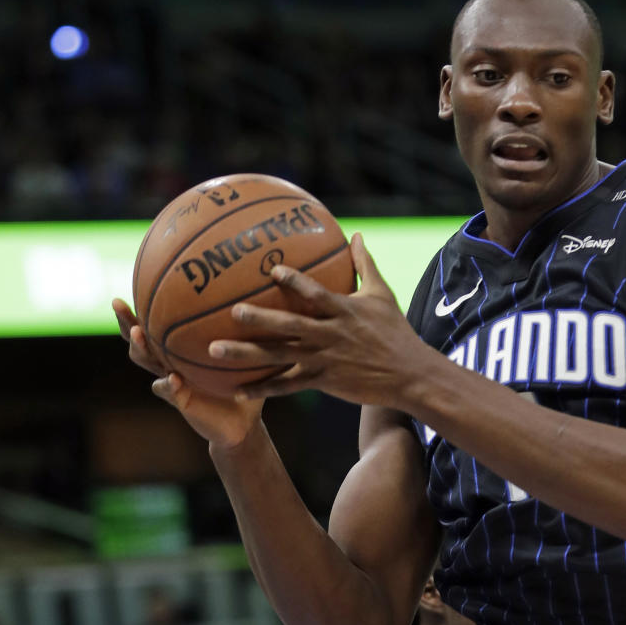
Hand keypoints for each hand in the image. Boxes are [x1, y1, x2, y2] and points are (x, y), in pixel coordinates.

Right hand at [112, 298, 264, 448]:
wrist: (242, 423)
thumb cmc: (245, 382)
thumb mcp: (248, 353)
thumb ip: (250, 329)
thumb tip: (265, 292)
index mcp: (181, 350)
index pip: (155, 325)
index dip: (141, 307)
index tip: (133, 283)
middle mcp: (171, 363)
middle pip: (139, 341)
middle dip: (126, 322)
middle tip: (118, 303)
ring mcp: (173, 382)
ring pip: (148, 364)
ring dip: (141, 348)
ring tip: (138, 334)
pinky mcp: (182, 402)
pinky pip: (170, 392)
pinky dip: (168, 385)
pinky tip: (172, 379)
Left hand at [204, 232, 435, 407]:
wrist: (410, 375)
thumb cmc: (395, 331)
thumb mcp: (382, 295)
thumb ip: (365, 264)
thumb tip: (355, 234)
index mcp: (344, 311)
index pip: (316, 295)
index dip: (295, 282)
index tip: (272, 270)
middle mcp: (331, 335)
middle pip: (290, 327)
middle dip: (260, 320)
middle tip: (232, 312)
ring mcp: (324, 360)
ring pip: (280, 357)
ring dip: (247, 355)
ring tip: (215, 351)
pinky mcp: (323, 382)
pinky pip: (286, 386)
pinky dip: (262, 388)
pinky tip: (236, 390)